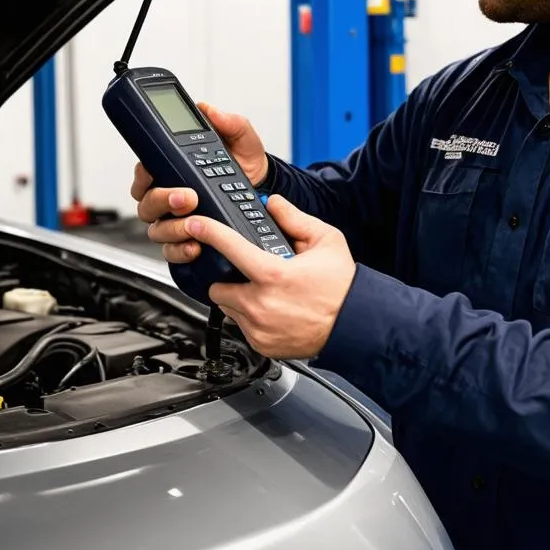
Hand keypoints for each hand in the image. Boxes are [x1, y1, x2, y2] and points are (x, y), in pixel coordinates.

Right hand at [131, 103, 267, 260]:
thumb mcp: (241, 138)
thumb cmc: (245, 164)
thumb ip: (227, 122)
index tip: (156, 172)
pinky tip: (196, 246)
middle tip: (187, 197)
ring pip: (156, 229)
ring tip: (194, 223)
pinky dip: (180, 251)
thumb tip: (208, 109)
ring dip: (172, 228)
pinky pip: (172, 252)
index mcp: (173, 168)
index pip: (144, 171)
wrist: (266, 191)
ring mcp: (176, 220)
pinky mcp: (188, 241)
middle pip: (146, 202)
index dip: (144, 174)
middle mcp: (169, 195)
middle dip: (162, 200)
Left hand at [185, 194, 355, 358]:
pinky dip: (251, 319)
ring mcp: (260, 328)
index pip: (230, 247)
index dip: (209, 232)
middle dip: (228, 279)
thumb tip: (273, 204)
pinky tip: (275, 312)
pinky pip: (242, 328)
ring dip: (239, 300)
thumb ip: (294, 219)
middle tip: (251, 276)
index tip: (195, 225)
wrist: (355, 324)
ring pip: (229, 309)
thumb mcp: (325, 240)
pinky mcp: (262, 345)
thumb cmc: (342, 285)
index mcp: (273, 274)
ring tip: (268, 295)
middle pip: (218, 287)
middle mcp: (261, 304)